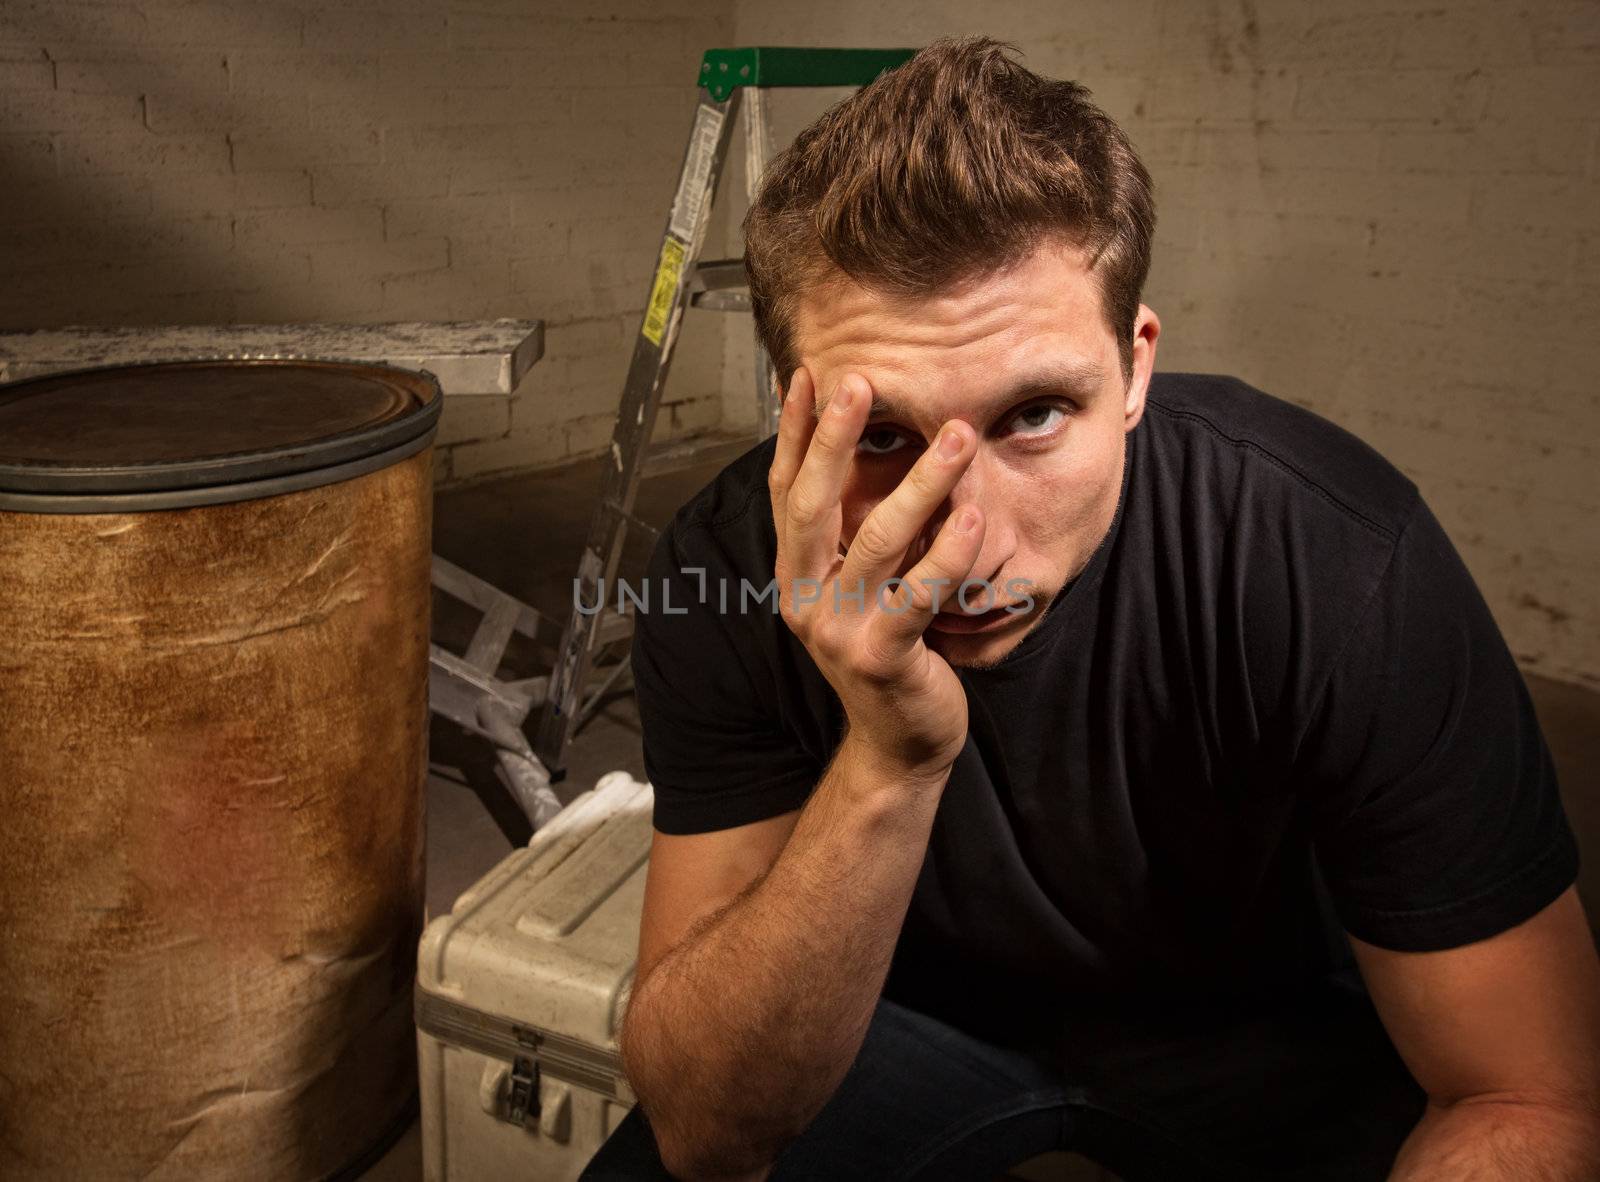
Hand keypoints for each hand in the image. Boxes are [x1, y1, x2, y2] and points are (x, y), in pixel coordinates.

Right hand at [768, 367, 984, 781]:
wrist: (899, 743)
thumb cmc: (887, 652)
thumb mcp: (856, 589)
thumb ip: (852, 535)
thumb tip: (861, 455)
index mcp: (795, 574)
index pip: (787, 490)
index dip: (795, 433)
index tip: (808, 375)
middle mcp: (804, 598)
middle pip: (815, 504)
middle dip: (834, 438)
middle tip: (859, 380)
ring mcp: (839, 630)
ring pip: (877, 541)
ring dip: (919, 482)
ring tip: (955, 434)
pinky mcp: (883, 657)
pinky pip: (918, 597)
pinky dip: (948, 554)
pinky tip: (973, 515)